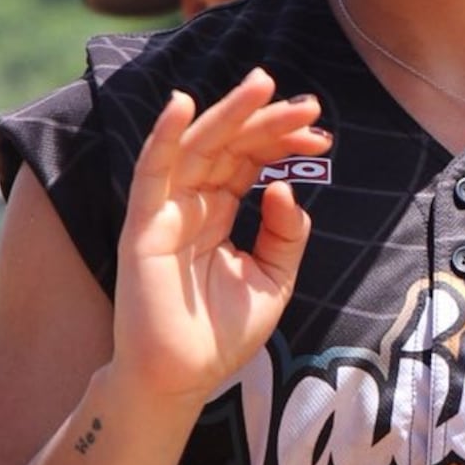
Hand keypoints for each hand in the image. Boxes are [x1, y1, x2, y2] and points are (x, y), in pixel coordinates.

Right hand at [111, 70, 328, 404]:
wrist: (183, 378)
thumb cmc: (222, 335)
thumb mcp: (273, 279)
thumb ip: (284, 233)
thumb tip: (285, 186)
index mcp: (219, 212)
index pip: (249, 160)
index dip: (282, 141)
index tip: (321, 132)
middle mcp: (191, 203)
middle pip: (228, 144)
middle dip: (266, 120)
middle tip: (306, 104)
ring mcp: (166, 210)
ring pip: (196, 146)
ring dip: (229, 114)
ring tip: (263, 86)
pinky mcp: (144, 225)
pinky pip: (151, 172)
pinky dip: (162, 135)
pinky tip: (182, 104)